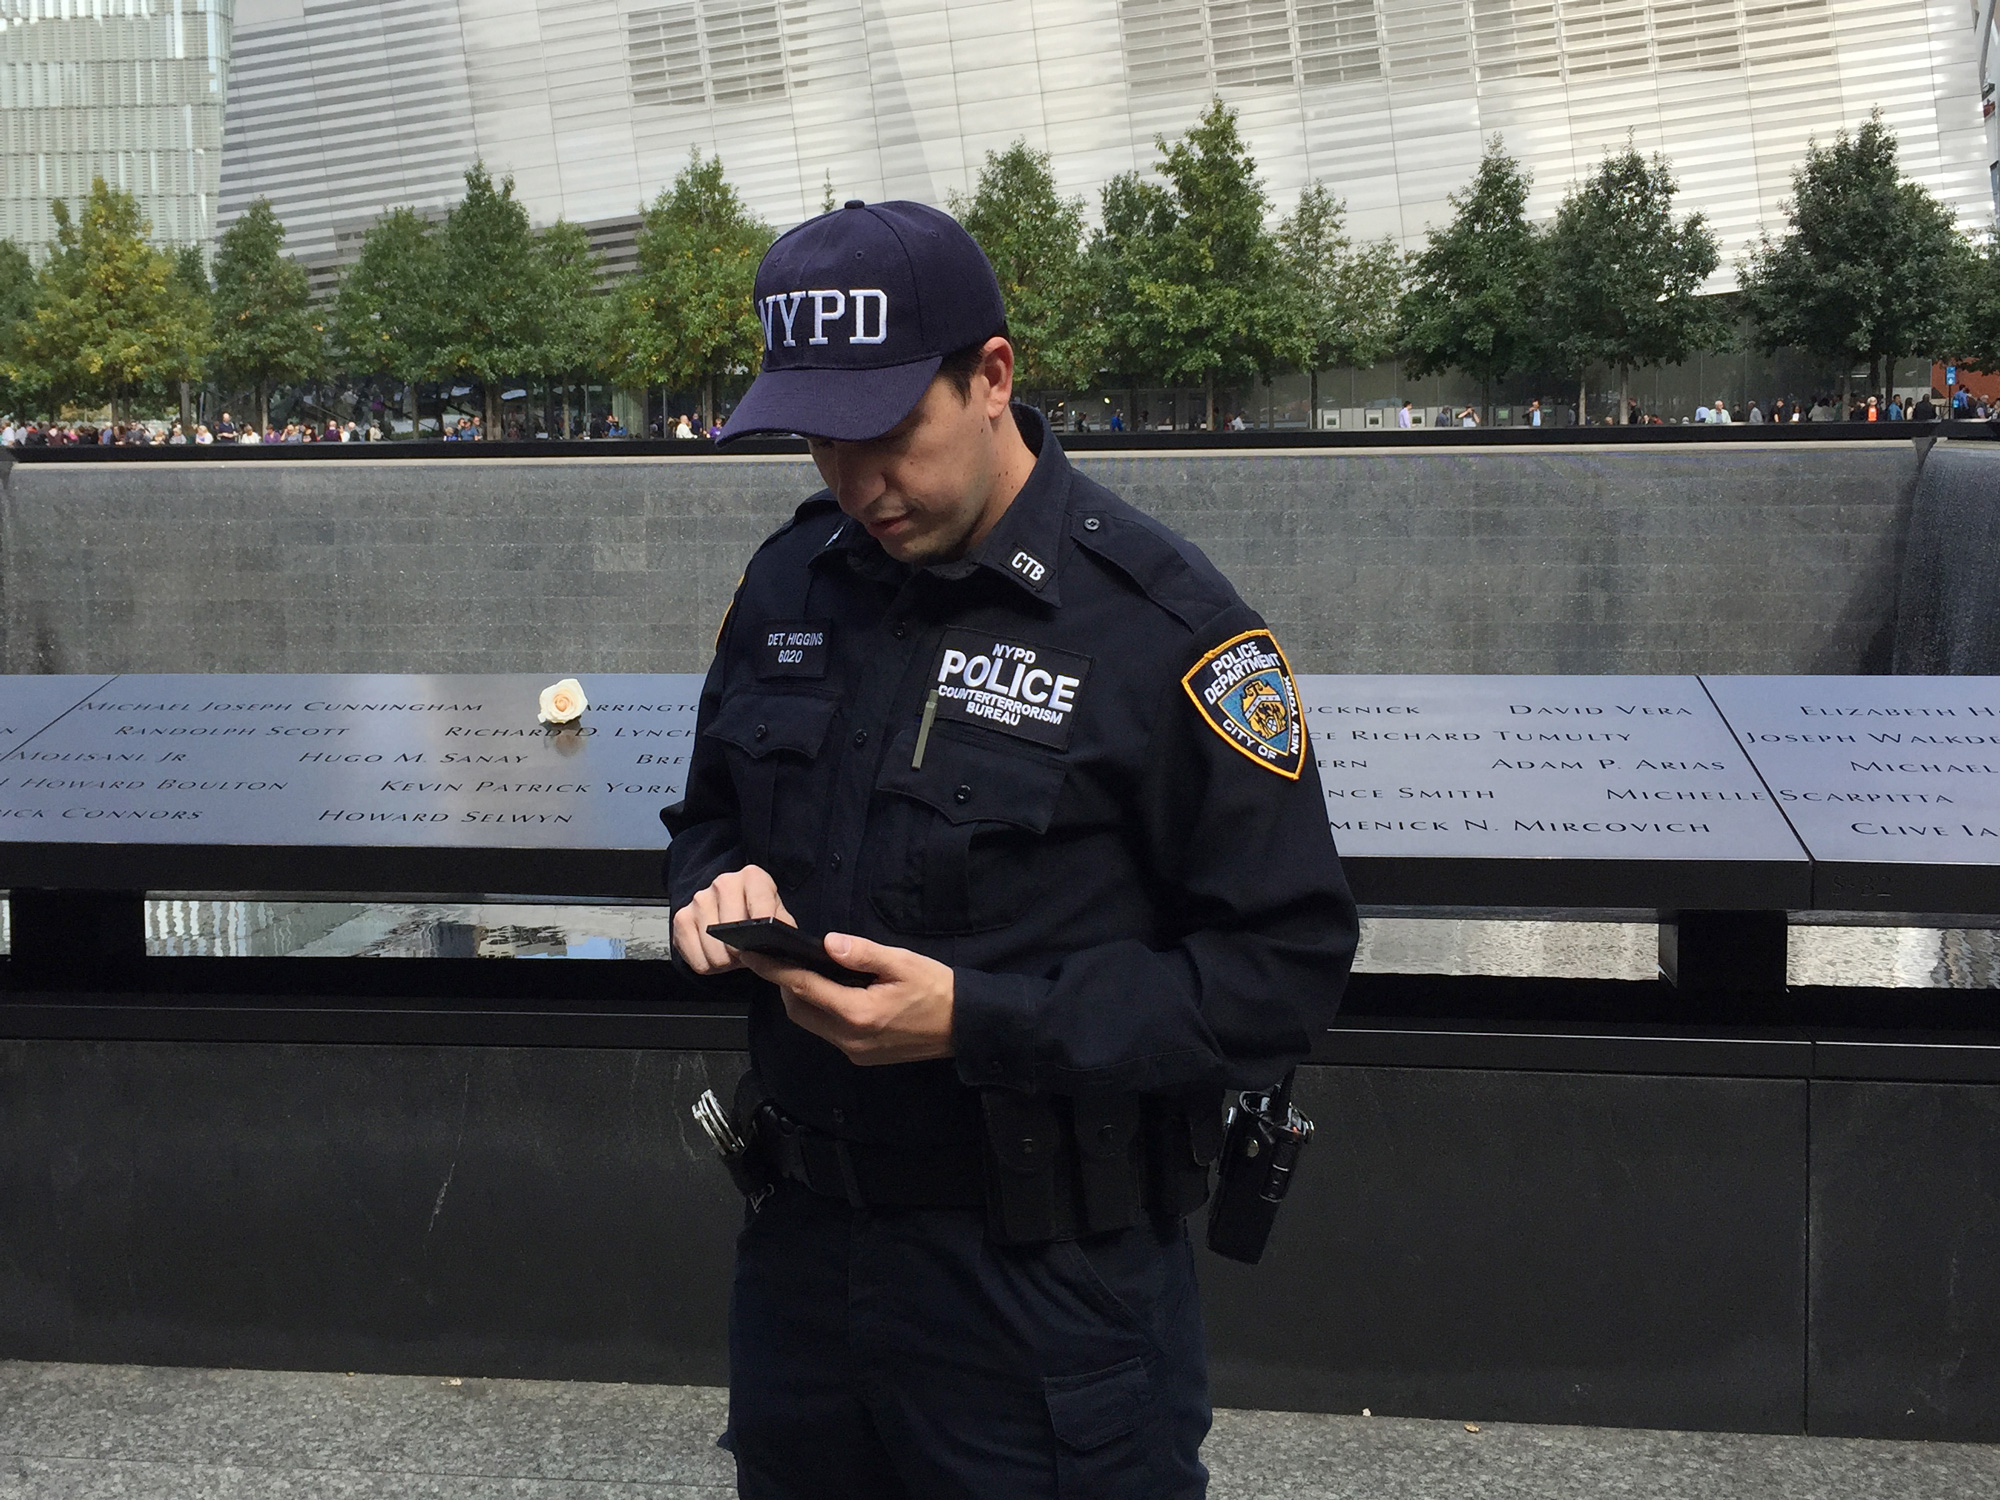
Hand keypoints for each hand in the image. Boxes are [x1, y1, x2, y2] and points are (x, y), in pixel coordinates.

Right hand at [672, 865, 792, 974]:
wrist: (734, 915)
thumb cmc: (760, 917)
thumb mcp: (781, 920)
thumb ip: (783, 928)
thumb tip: (777, 943)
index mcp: (753, 877)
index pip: (760, 905)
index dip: (762, 929)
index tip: (763, 942)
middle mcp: (723, 883)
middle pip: (732, 934)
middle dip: (741, 952)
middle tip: (746, 952)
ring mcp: (699, 899)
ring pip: (714, 952)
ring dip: (725, 961)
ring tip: (732, 952)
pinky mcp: (681, 918)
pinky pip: (697, 960)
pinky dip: (708, 965)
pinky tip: (715, 953)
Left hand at [740, 932, 955, 1066]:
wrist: (966, 1028)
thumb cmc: (938, 991)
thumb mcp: (903, 963)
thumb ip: (863, 953)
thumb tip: (828, 943)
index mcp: (857, 1014)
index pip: (803, 988)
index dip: (775, 969)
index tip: (753, 953)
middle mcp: (849, 1038)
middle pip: (799, 1010)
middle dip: (786, 984)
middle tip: (782, 957)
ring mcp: (854, 1051)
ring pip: (811, 1023)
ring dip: (802, 999)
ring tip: (805, 970)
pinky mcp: (862, 1056)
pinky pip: (828, 1031)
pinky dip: (820, 1010)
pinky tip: (832, 991)